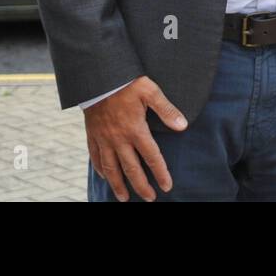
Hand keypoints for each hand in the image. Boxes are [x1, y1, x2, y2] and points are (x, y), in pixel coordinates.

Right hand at [84, 76, 187, 201]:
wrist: (98, 76)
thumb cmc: (127, 82)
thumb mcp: (150, 91)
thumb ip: (167, 110)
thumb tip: (183, 126)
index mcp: (136, 129)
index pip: (152, 157)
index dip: (160, 173)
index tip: (166, 186)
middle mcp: (119, 138)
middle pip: (131, 168)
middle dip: (141, 186)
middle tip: (149, 198)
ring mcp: (104, 138)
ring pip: (111, 168)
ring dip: (118, 185)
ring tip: (123, 198)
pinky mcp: (92, 134)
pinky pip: (95, 157)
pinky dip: (100, 169)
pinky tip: (105, 177)